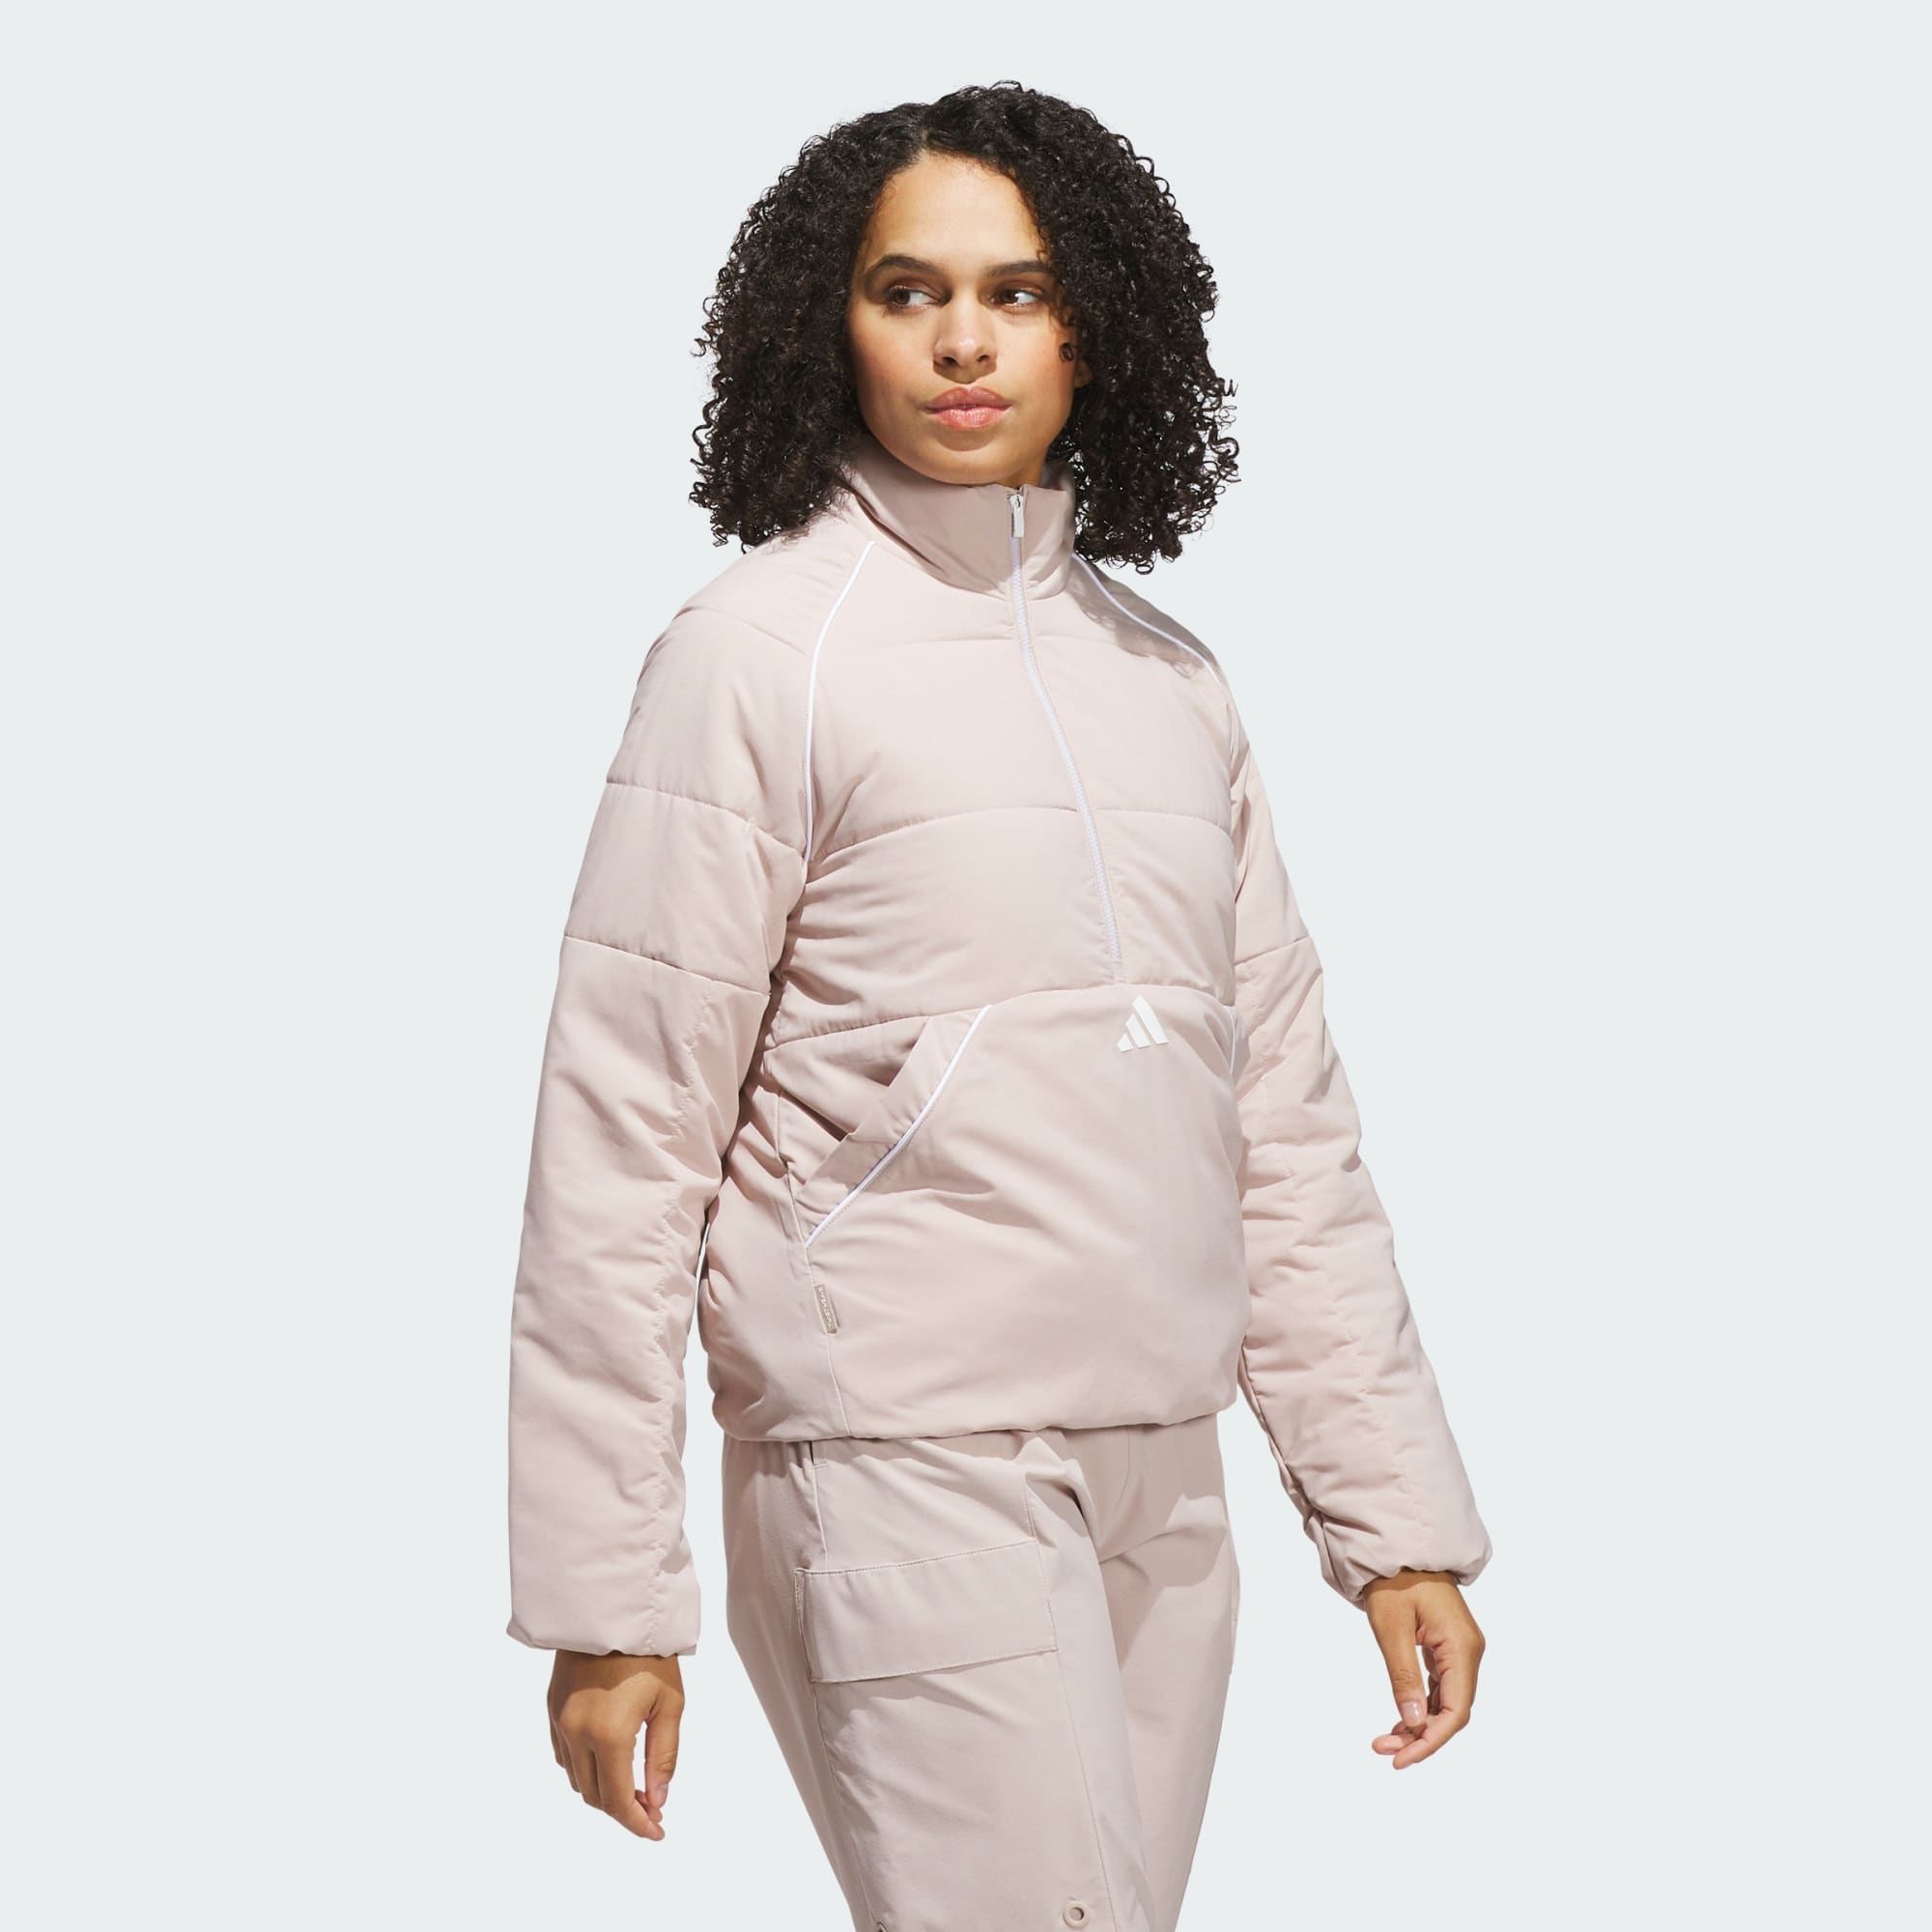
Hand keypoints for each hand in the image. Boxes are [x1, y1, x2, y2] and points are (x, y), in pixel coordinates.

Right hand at [547, 1649, 685, 1837]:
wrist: (613, 1607)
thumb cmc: (649, 1652)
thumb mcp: (669, 1704)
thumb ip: (663, 1757)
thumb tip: (657, 1800)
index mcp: (609, 1734)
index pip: (618, 1801)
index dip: (638, 1823)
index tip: (657, 1831)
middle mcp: (577, 1732)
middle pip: (595, 1796)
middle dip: (623, 1809)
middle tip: (652, 1805)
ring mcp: (560, 1721)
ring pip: (576, 1779)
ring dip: (602, 1790)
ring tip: (634, 1784)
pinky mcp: (552, 1708)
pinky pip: (564, 1755)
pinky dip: (584, 1768)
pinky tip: (607, 1760)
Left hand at [1361, 1569, 1483, 1768]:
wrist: (1399, 1548)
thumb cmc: (1394, 1581)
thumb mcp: (1392, 1627)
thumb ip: (1404, 1676)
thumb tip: (1415, 1722)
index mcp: (1462, 1648)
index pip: (1455, 1711)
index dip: (1431, 1740)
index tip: (1401, 1758)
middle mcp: (1469, 1652)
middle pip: (1453, 1711)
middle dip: (1422, 1736)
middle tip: (1385, 1750)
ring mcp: (1461, 1650)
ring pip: (1446, 1702)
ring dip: (1420, 1724)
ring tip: (1387, 1741)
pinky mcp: (1449, 1647)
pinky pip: (1441, 1687)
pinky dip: (1423, 1706)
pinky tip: (1402, 1719)